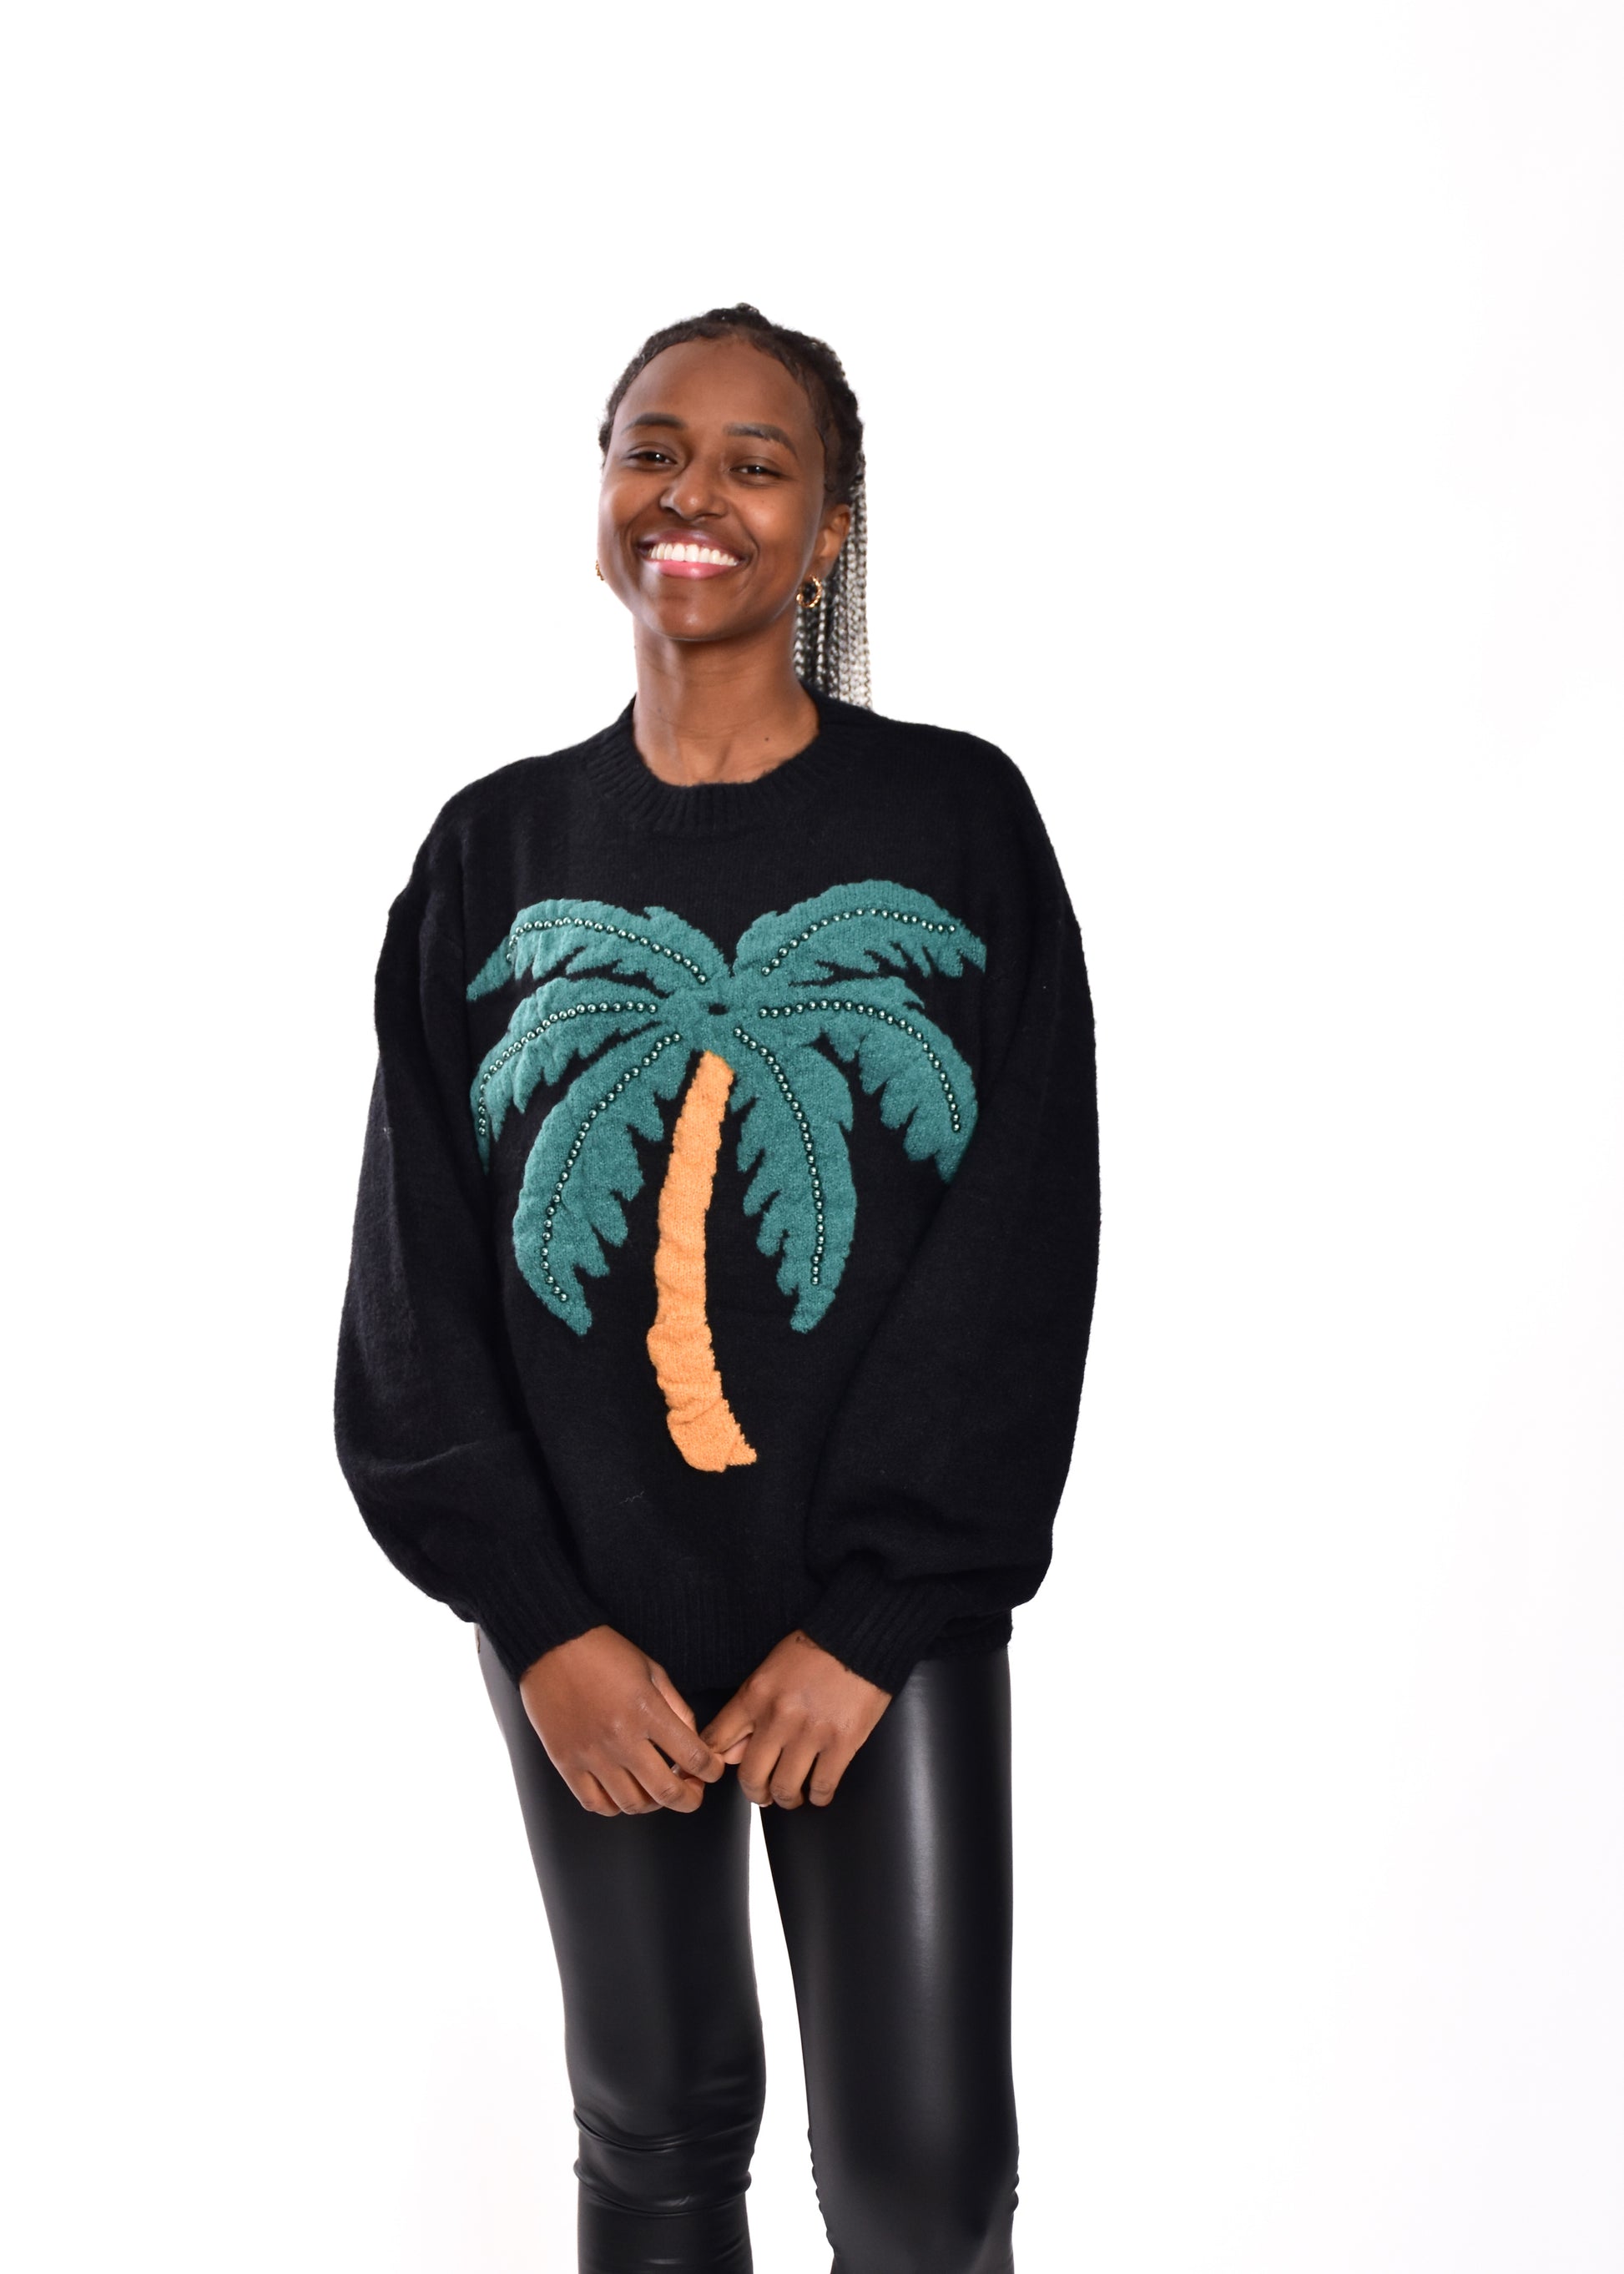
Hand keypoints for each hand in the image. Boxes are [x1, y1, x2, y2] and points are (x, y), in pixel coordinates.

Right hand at [519, 1626, 723, 1816]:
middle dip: (690, 1798)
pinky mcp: (565, 1762)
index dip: (711, 1771)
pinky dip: (614, 1806)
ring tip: (656, 1789)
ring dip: (653, 1803)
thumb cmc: (603, 1653)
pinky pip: (595, 1803)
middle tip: (692, 1791)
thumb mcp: (653, 1671)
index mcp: (647, 1711)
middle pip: (667, 1792)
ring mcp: (591, 1754)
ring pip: (632, 1804)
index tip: (711, 1770)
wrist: (553, 1644)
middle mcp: (621, 1738)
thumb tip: (693, 1742)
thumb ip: (677, 1708)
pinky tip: (622, 1792)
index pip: (693, 1757)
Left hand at [701, 1631, 890, 1809]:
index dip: (713, 1764)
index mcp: (755, 1696)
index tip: (721, 1772)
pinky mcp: (842, 1743)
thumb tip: (731, 1753)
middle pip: (750, 1776)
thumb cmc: (813, 1652)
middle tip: (763, 1794)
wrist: (857, 1637)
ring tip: (793, 1796)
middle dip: (755, 1792)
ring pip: (785, 1789)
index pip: (717, 1741)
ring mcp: (810, 1733)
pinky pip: (823, 1787)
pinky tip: (819, 1792)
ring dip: (787, 1799)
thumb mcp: (769, 1672)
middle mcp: (778, 1717)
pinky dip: (819, 1797)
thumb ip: (748, 1711)